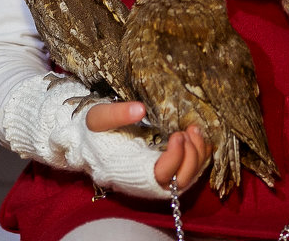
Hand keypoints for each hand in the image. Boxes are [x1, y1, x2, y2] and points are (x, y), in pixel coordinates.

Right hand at [85, 101, 210, 191]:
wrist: (90, 138)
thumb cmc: (94, 131)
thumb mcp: (98, 118)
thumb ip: (116, 114)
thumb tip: (140, 108)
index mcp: (131, 171)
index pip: (161, 174)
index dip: (174, 157)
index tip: (177, 134)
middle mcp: (147, 179)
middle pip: (180, 180)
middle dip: (191, 156)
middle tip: (190, 130)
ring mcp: (158, 176)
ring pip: (188, 176)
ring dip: (197, 155)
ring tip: (195, 130)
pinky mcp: (165, 168)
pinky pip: (188, 168)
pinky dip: (198, 154)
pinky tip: (197, 136)